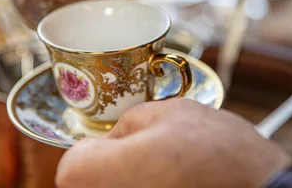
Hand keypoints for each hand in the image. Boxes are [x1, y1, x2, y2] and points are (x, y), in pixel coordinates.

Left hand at [56, 98, 291, 187]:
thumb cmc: (219, 154)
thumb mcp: (168, 112)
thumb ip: (129, 122)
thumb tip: (116, 137)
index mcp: (99, 174)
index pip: (72, 166)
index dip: (96, 150)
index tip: (118, 146)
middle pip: (91, 183)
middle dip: (112, 168)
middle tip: (147, 158)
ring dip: (132, 180)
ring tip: (169, 174)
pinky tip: (179, 184)